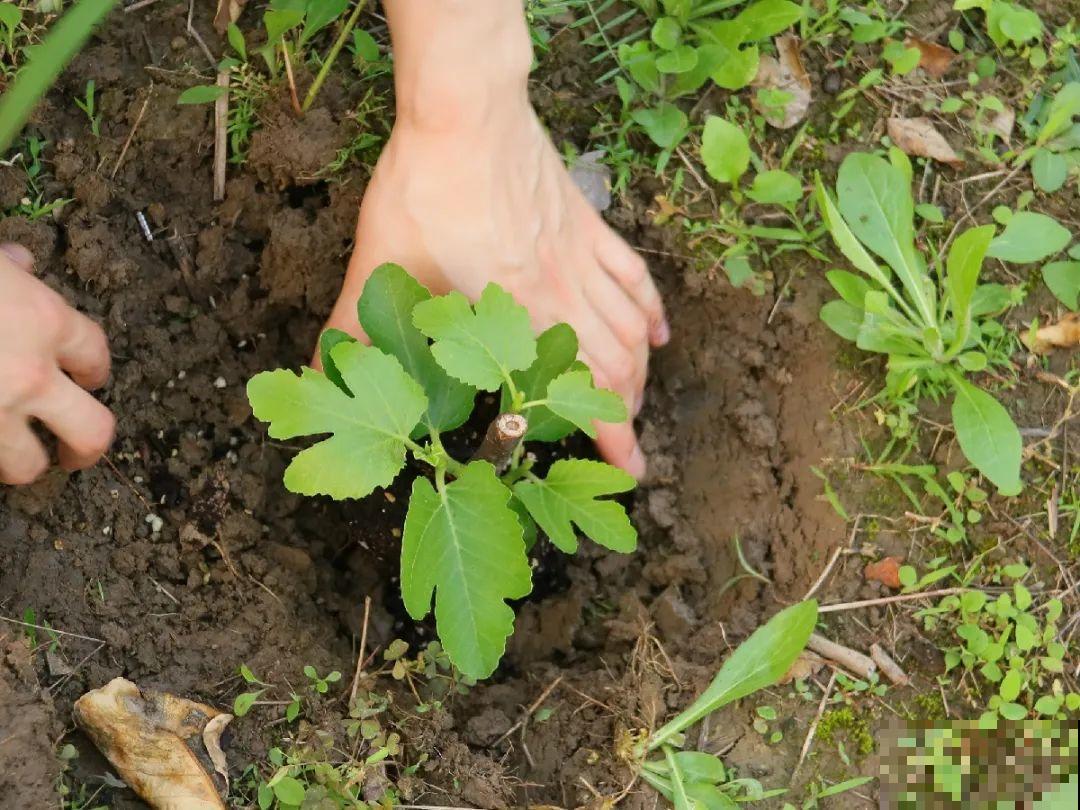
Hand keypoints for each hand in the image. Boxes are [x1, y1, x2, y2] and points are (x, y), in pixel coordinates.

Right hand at [0, 244, 113, 483]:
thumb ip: (4, 268)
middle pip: (92, 431)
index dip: (94, 371)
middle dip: (85, 449)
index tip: (88, 381)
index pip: (94, 355)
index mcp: (44, 321)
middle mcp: (30, 375)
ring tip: (7, 458)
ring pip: (25, 465)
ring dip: (19, 463)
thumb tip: (21, 262)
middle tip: (73, 455)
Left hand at [320, 1, 667, 476]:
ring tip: (636, 405)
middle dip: (629, 418)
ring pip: (628, 328)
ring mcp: (580, 258)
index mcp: (522, 316)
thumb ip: (352, 330)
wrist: (467, 111)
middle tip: (633, 454)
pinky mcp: (586, 225)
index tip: (630, 468)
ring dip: (638, 373)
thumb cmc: (425, 190)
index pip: (582, 388)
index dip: (612, 435)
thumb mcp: (379, 267)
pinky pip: (632, 275)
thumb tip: (317, 378)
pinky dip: (648, 309)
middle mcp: (563, 294)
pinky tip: (657, 334)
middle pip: (614, 367)